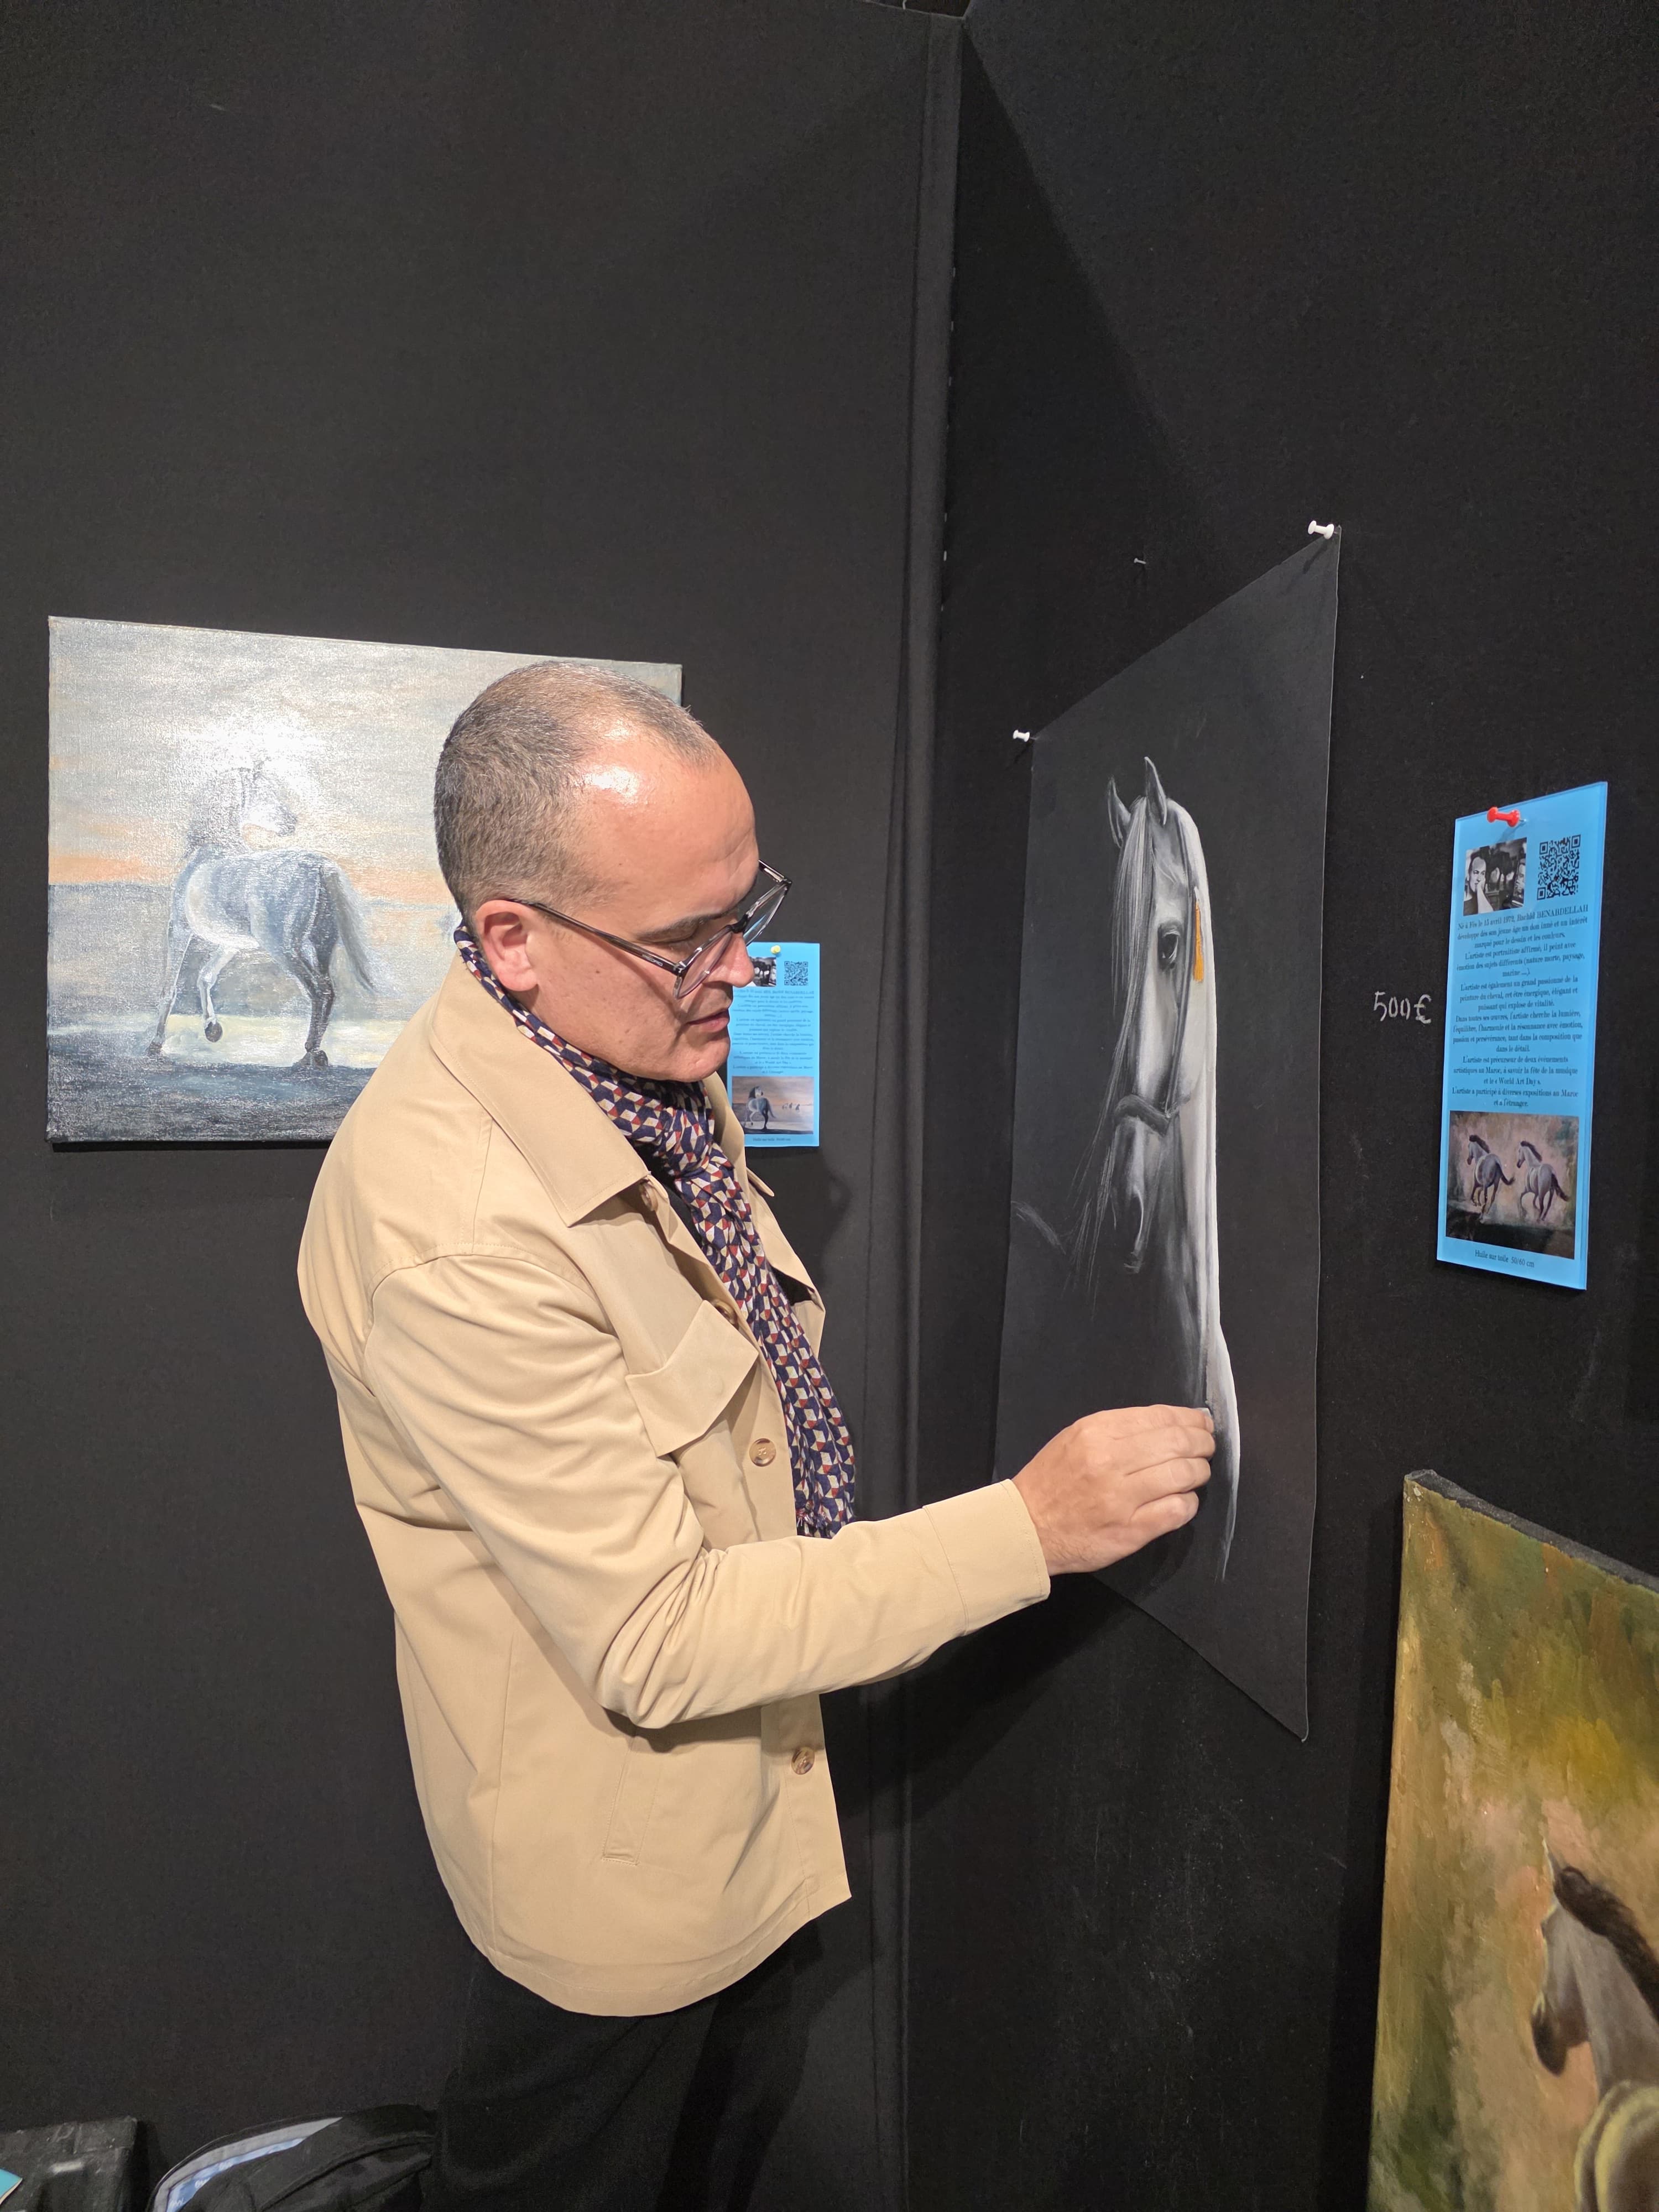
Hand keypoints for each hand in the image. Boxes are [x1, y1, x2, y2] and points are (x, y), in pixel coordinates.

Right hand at [1012, 1405, 1213, 1575]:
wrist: (1026, 1527)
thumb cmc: (1052, 1480)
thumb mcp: (1075, 1438)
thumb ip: (1119, 1429)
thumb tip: (1170, 1422)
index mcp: (1096, 1432)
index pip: (1160, 1418)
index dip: (1190, 1419)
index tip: (1201, 1423)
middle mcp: (1110, 1461)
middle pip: (1177, 1443)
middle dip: (1202, 1443)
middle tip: (1206, 1447)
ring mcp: (1121, 1498)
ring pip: (1183, 1475)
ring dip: (1199, 1472)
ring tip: (1198, 1473)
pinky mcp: (1131, 1530)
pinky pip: (1177, 1510)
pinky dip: (1189, 1503)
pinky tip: (1184, 1500)